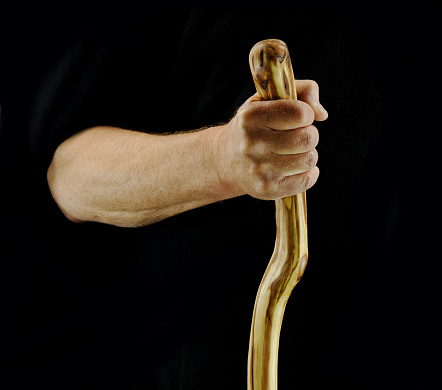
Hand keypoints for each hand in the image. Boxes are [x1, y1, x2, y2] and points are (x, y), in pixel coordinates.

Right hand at [214, 80, 327, 199]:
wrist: (224, 161)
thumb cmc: (253, 127)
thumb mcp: (267, 100)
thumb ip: (301, 91)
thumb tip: (321, 114)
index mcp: (251, 118)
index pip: (300, 113)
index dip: (306, 114)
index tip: (297, 117)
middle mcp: (253, 144)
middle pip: (308, 138)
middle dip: (308, 134)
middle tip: (296, 136)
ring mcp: (260, 170)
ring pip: (310, 159)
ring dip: (307, 154)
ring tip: (292, 152)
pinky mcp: (268, 189)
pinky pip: (307, 180)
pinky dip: (307, 173)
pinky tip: (294, 168)